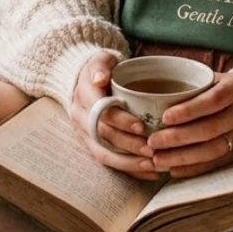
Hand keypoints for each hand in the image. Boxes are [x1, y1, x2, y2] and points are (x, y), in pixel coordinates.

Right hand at [68, 51, 160, 180]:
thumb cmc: (101, 68)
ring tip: (153, 165)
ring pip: (103, 154)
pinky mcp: (91, 145)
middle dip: (129, 145)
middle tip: (153, 150)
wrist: (84, 80)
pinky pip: (107, 161)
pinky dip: (128, 169)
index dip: (121, 121)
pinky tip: (148, 172)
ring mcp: (84, 133)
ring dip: (129, 163)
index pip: (100, 111)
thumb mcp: (100, 59)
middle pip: (103, 135)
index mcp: (82, 94)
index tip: (142, 127)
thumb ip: (101, 66)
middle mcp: (80, 116)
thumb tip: (100, 79)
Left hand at [144, 73, 232, 178]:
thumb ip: (195, 83)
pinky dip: (195, 169)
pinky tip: (174, 170)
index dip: (188, 110)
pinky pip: (217, 164)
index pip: (212, 101)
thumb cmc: (231, 88)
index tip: (165, 117)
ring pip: (212, 151)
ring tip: (158, 159)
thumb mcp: (219, 78)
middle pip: (209, 130)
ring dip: (183, 158)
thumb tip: (157, 89)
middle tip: (153, 142)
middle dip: (178, 138)